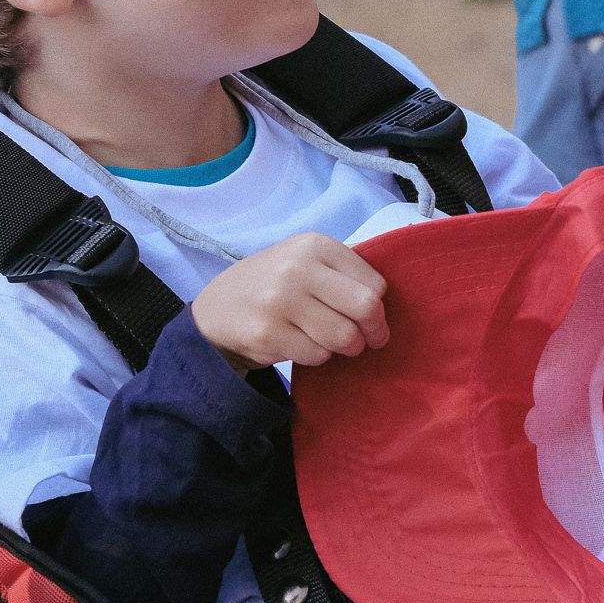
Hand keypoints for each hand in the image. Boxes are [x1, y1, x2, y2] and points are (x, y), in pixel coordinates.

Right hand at [191, 233, 388, 372]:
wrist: (217, 307)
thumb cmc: (275, 283)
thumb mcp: (306, 259)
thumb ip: (344, 272)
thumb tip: (386, 300)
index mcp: (316, 245)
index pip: (374, 284)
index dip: (379, 307)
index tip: (371, 318)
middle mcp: (298, 268)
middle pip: (365, 308)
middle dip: (373, 331)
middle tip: (368, 340)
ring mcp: (280, 301)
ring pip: (343, 337)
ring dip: (345, 347)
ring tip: (333, 342)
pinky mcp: (267, 334)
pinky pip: (317, 356)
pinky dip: (317, 356)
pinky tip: (302, 344)